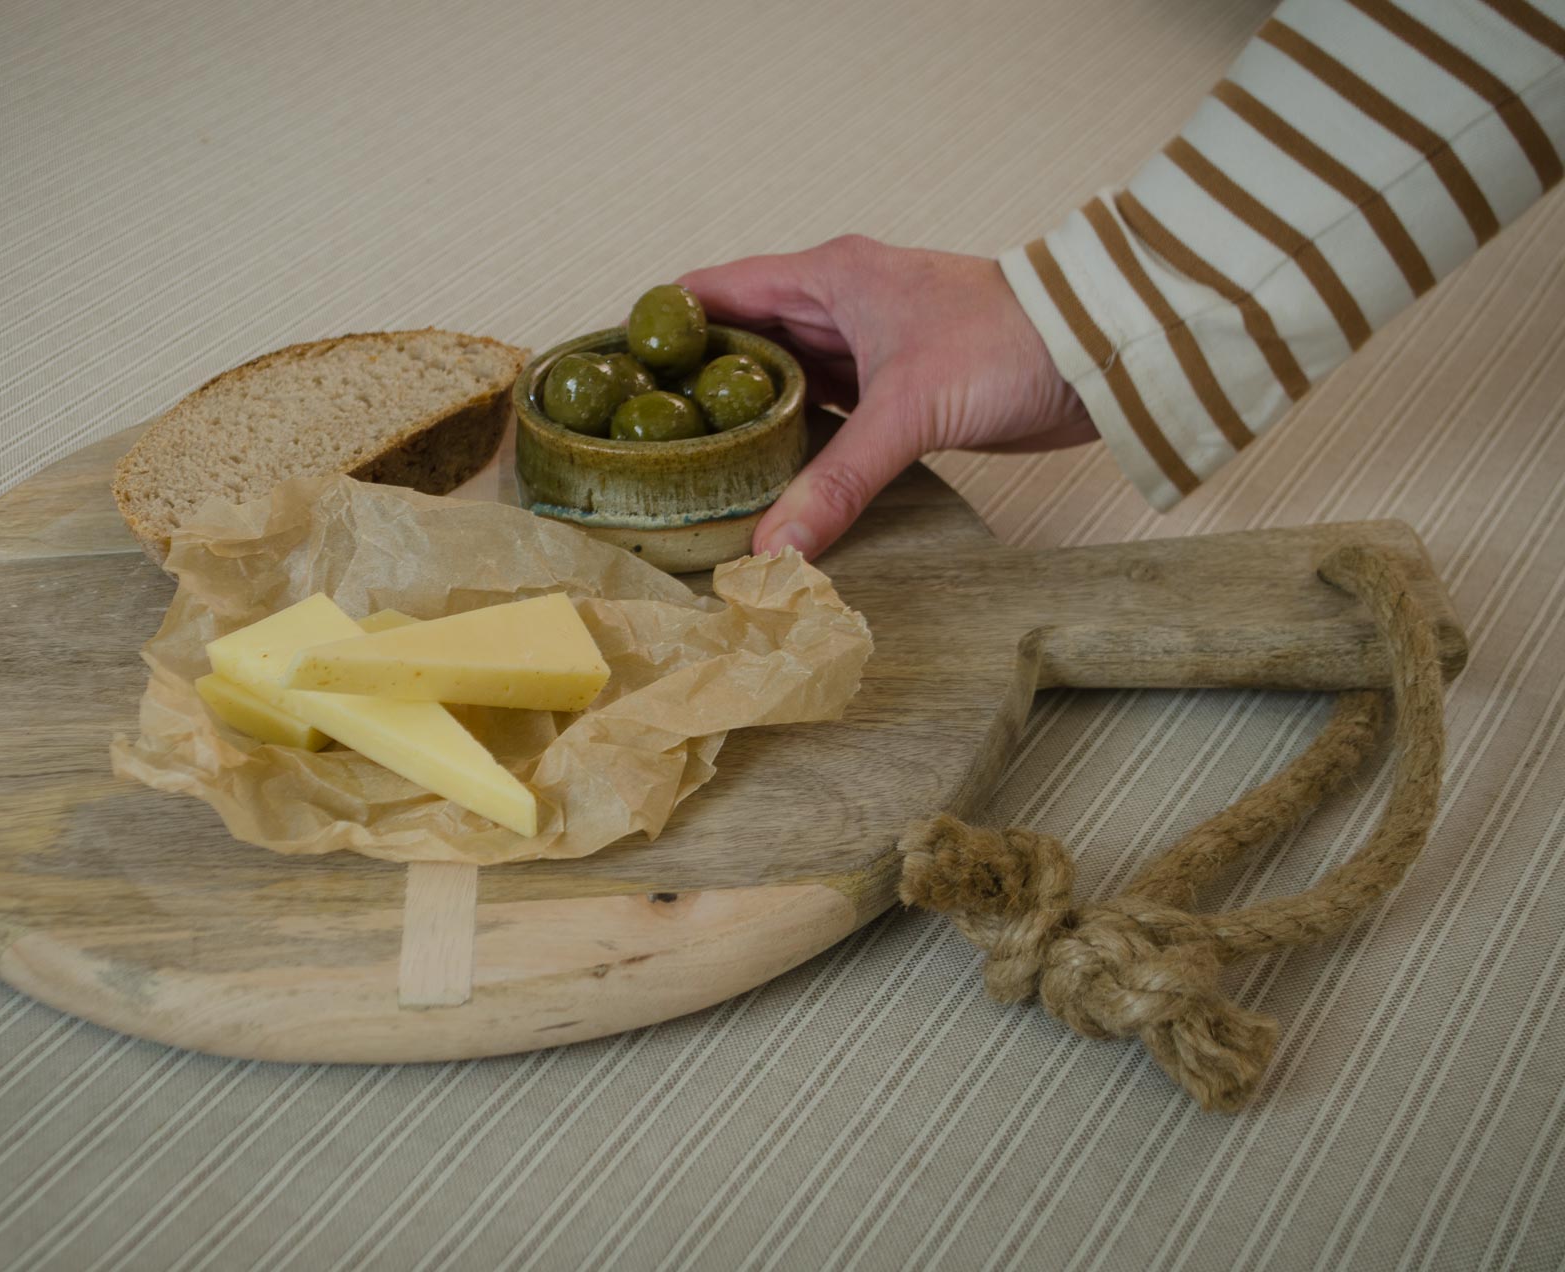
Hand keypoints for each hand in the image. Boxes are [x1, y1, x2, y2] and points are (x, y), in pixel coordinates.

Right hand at [676, 235, 1095, 558]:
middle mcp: (836, 308)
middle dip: (694, 395)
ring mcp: (865, 351)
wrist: (1102, 353)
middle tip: (644, 451)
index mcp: (824, 278)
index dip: (658, 332)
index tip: (613, 383)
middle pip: (736, 348)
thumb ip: (836, 482)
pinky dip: (797, 451)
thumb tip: (774, 552)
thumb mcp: (908, 411)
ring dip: (746, 429)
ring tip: (692, 481)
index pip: (711, 293)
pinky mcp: (896, 393)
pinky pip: (825, 423)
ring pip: (781, 389)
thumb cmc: (1011, 342)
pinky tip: (768, 491)